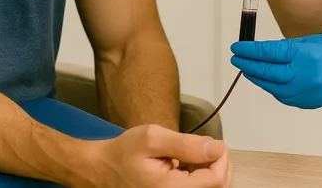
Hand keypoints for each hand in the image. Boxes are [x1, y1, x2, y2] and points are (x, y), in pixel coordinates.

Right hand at [83, 124, 230, 187]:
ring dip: (209, 171)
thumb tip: (217, 148)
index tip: (215, 143)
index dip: (222, 158)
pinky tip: (186, 165)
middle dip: (218, 165)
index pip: (216, 179)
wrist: (100, 169)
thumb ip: (186, 144)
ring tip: (193, 155)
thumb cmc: (122, 154)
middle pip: (217, 187)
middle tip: (208, 147)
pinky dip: (198, 177)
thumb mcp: (153, 139)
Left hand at [230, 34, 321, 108]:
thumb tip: (264, 53)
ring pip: (272, 87)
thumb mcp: (310, 41)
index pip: (269, 53)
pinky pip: (284, 96)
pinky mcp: (309, 102)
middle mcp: (304, 75)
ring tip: (247, 69)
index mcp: (304, 55)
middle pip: (267, 72)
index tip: (236, 47)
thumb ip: (286, 48)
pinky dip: (272, 88)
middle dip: (248, 65)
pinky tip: (265, 81)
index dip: (250, 50)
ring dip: (257, 78)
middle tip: (236, 58)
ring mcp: (306, 92)